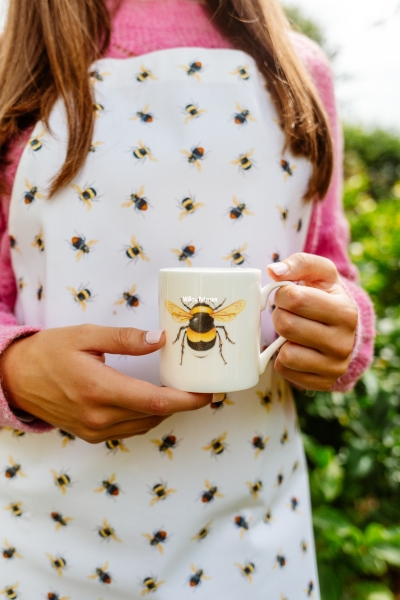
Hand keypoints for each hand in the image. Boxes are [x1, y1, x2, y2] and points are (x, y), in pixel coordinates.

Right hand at [0, 325, 211, 442]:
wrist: (15, 379)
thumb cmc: (48, 352)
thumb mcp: (86, 335)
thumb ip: (125, 339)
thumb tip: (160, 339)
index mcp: (100, 389)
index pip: (157, 402)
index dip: (188, 400)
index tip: (208, 393)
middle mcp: (99, 416)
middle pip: (156, 415)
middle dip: (182, 402)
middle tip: (198, 385)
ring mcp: (94, 430)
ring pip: (145, 425)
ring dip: (164, 410)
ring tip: (176, 389)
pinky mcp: (90, 435)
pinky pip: (129, 429)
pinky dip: (146, 416)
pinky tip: (148, 399)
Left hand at [267, 253, 357, 390]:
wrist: (342, 330)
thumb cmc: (325, 297)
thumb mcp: (320, 274)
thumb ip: (299, 263)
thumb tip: (273, 271)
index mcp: (345, 311)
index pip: (294, 298)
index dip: (282, 294)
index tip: (288, 295)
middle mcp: (344, 342)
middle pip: (286, 326)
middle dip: (279, 316)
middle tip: (288, 313)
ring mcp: (335, 366)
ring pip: (286, 353)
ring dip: (280, 340)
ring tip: (292, 332)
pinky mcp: (322, 382)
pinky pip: (285, 370)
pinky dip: (282, 358)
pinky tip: (295, 348)